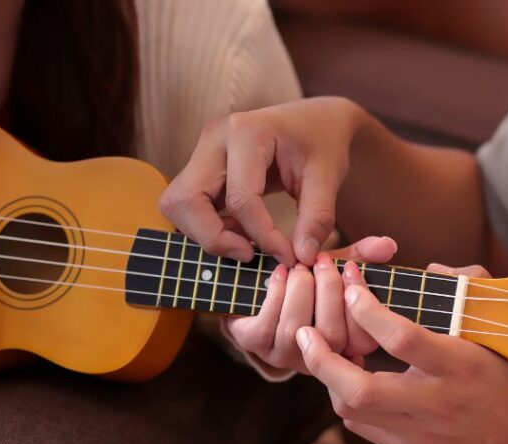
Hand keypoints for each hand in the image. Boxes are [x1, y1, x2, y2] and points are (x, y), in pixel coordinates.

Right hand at [159, 97, 363, 265]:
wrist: (316, 121)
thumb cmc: (323, 143)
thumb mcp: (328, 177)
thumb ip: (317, 217)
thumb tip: (301, 257)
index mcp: (247, 131)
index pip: (240, 199)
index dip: (262, 236)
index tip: (288, 256)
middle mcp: (215, 137)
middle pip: (187, 200)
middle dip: (215, 238)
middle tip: (251, 254)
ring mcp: (203, 151)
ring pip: (178, 204)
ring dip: (207, 233)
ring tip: (247, 242)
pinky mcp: (202, 167)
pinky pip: (188, 205)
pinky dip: (208, 226)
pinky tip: (241, 231)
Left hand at [225, 235, 396, 372]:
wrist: (255, 289)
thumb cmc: (303, 284)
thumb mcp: (333, 269)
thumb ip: (361, 257)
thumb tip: (388, 244)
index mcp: (345, 346)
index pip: (365, 340)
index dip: (361, 305)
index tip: (350, 269)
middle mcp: (319, 358)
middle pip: (333, 336)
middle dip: (328, 291)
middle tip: (322, 260)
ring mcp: (286, 356)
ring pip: (299, 329)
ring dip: (300, 290)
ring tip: (299, 266)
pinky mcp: (256, 346)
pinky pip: (268, 325)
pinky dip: (276, 292)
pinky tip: (280, 273)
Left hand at [294, 264, 507, 443]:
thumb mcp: (500, 327)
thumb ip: (468, 287)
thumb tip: (430, 269)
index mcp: (459, 364)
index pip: (400, 337)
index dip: (366, 309)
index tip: (351, 286)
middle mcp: (435, 401)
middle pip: (359, 388)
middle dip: (323, 358)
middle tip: (306, 332)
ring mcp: (420, 431)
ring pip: (352, 409)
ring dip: (331, 379)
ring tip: (328, 352)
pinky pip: (362, 426)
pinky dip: (348, 400)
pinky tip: (350, 381)